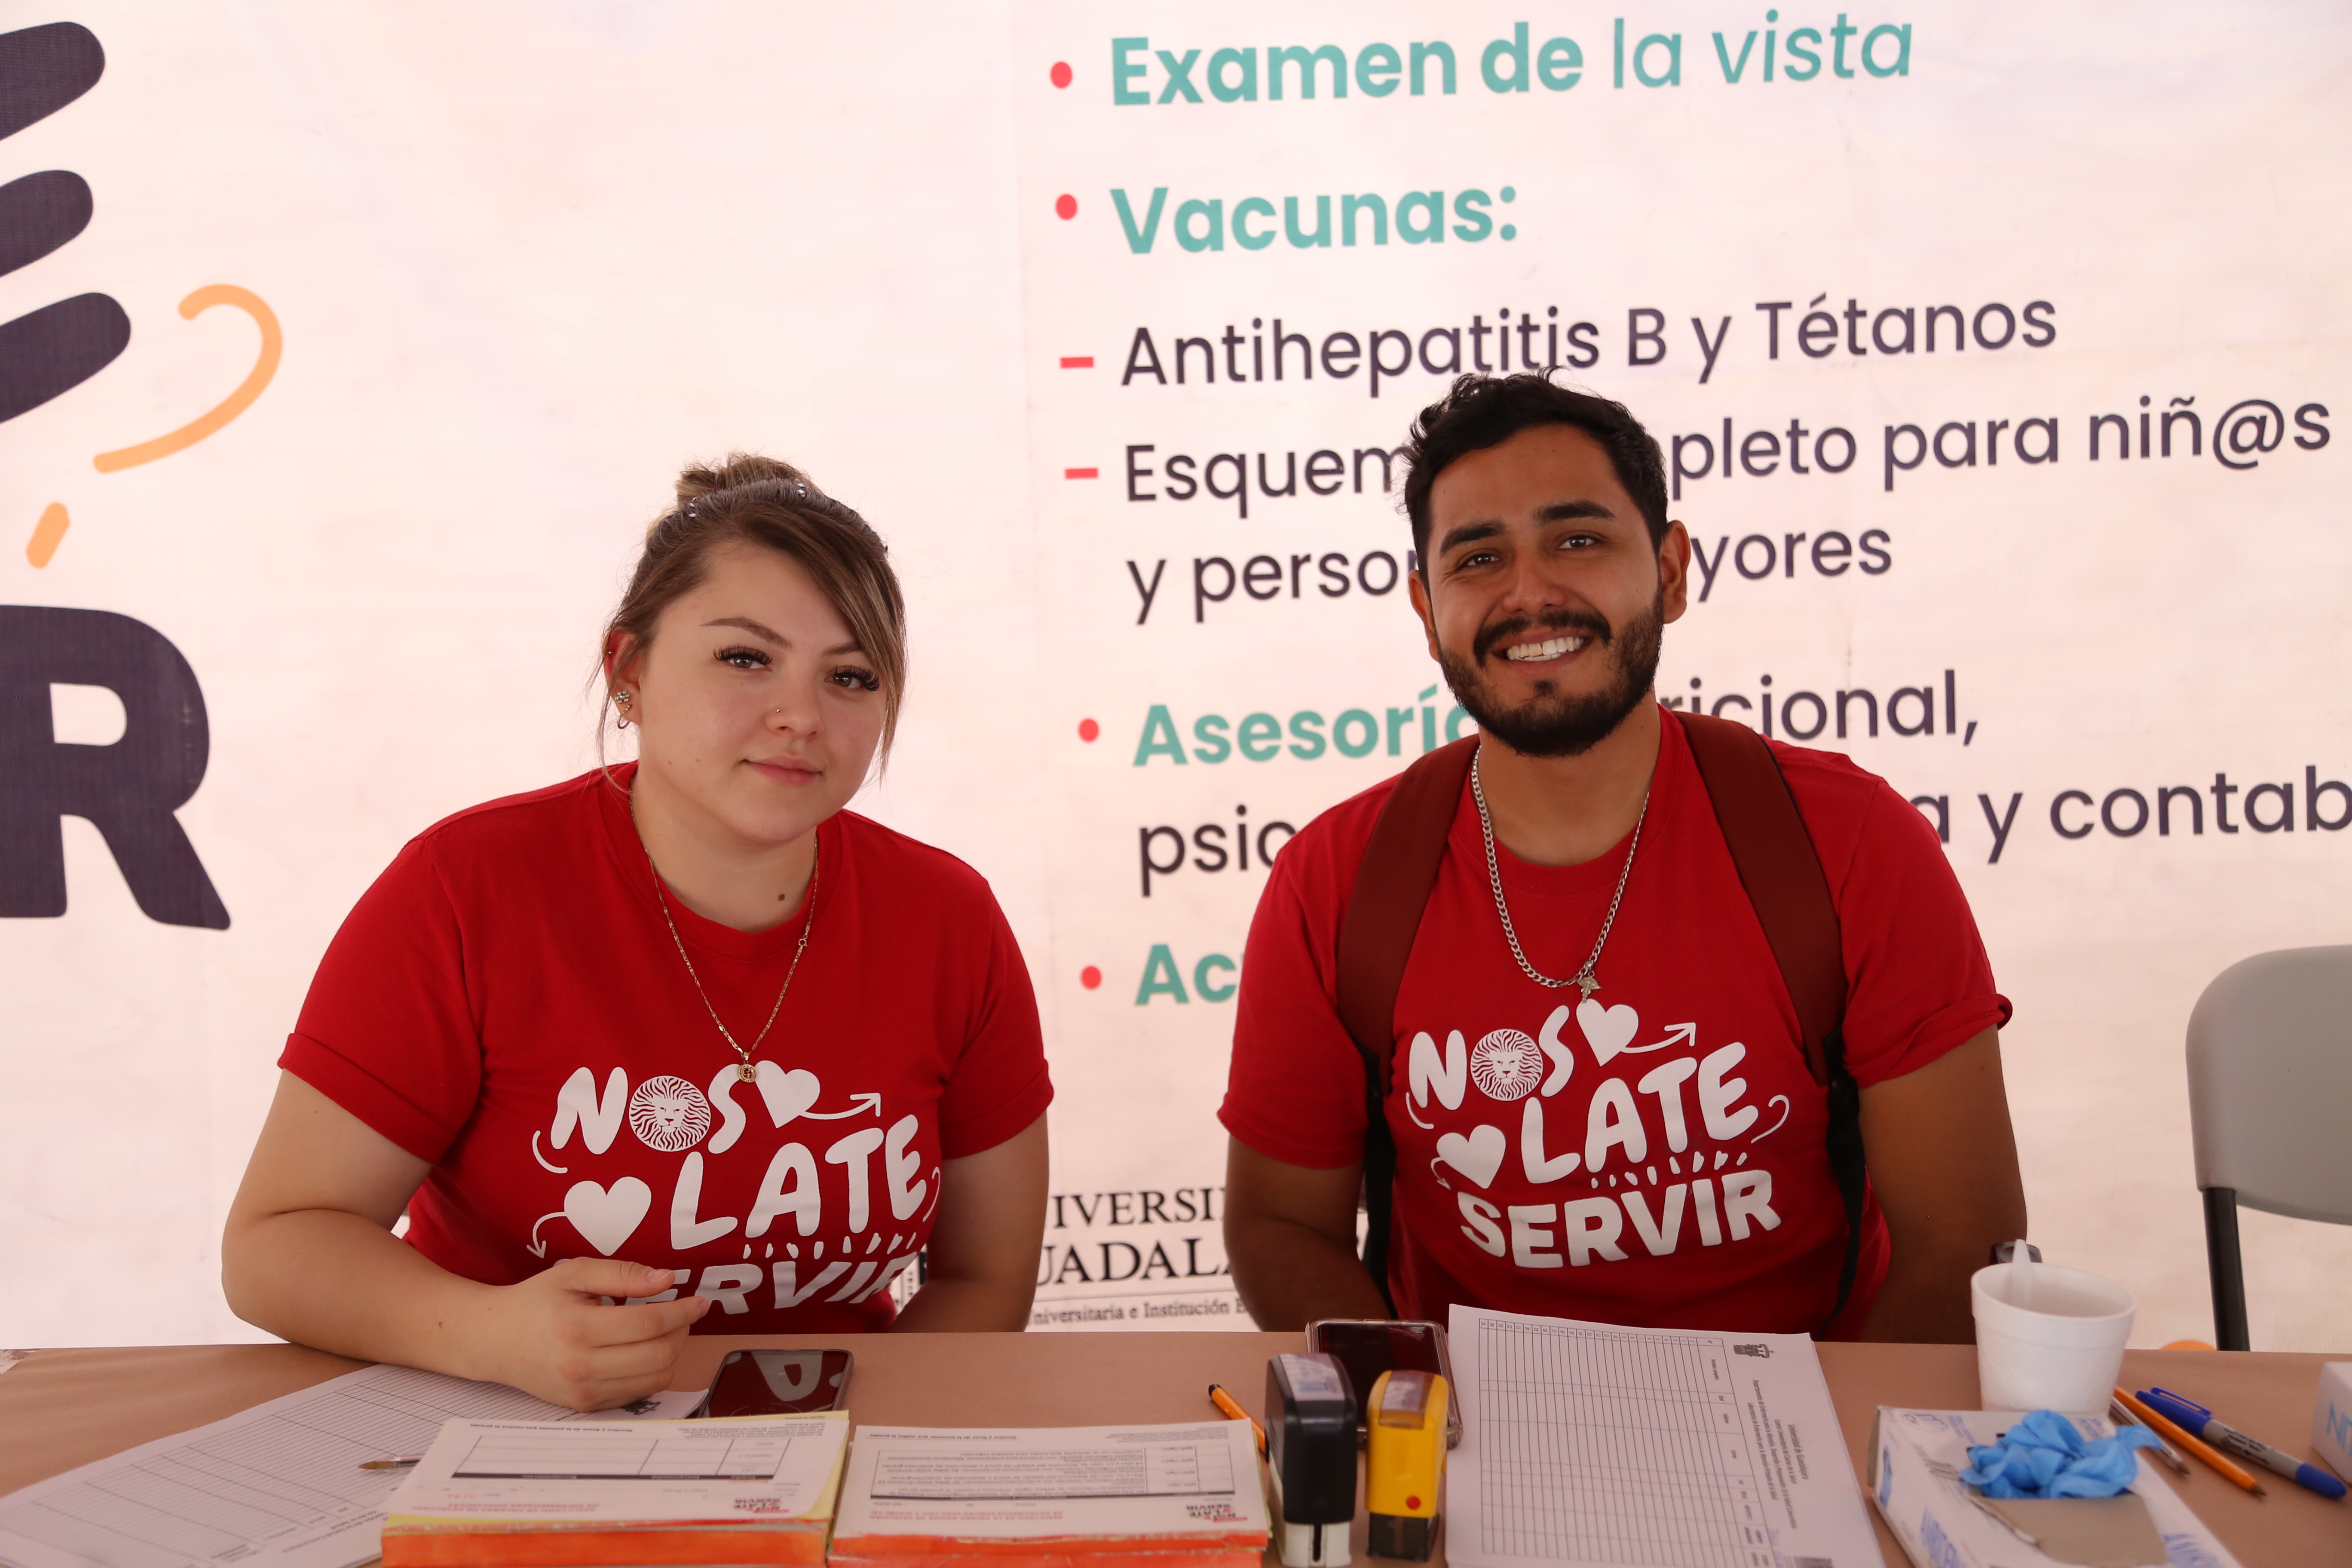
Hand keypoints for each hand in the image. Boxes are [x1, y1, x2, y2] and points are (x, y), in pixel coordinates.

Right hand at [478, 1258, 710, 1409]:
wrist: (494, 1340)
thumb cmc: (536, 1302)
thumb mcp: (575, 1273)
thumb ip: (623, 1274)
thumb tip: (666, 1279)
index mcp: (579, 1328)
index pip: (649, 1324)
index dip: (682, 1312)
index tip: (698, 1302)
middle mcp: (581, 1366)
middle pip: (658, 1355)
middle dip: (681, 1332)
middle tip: (682, 1313)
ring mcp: (583, 1392)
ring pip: (654, 1379)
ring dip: (671, 1354)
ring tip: (664, 1331)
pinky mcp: (584, 1406)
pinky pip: (637, 1394)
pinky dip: (651, 1373)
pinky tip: (642, 1351)